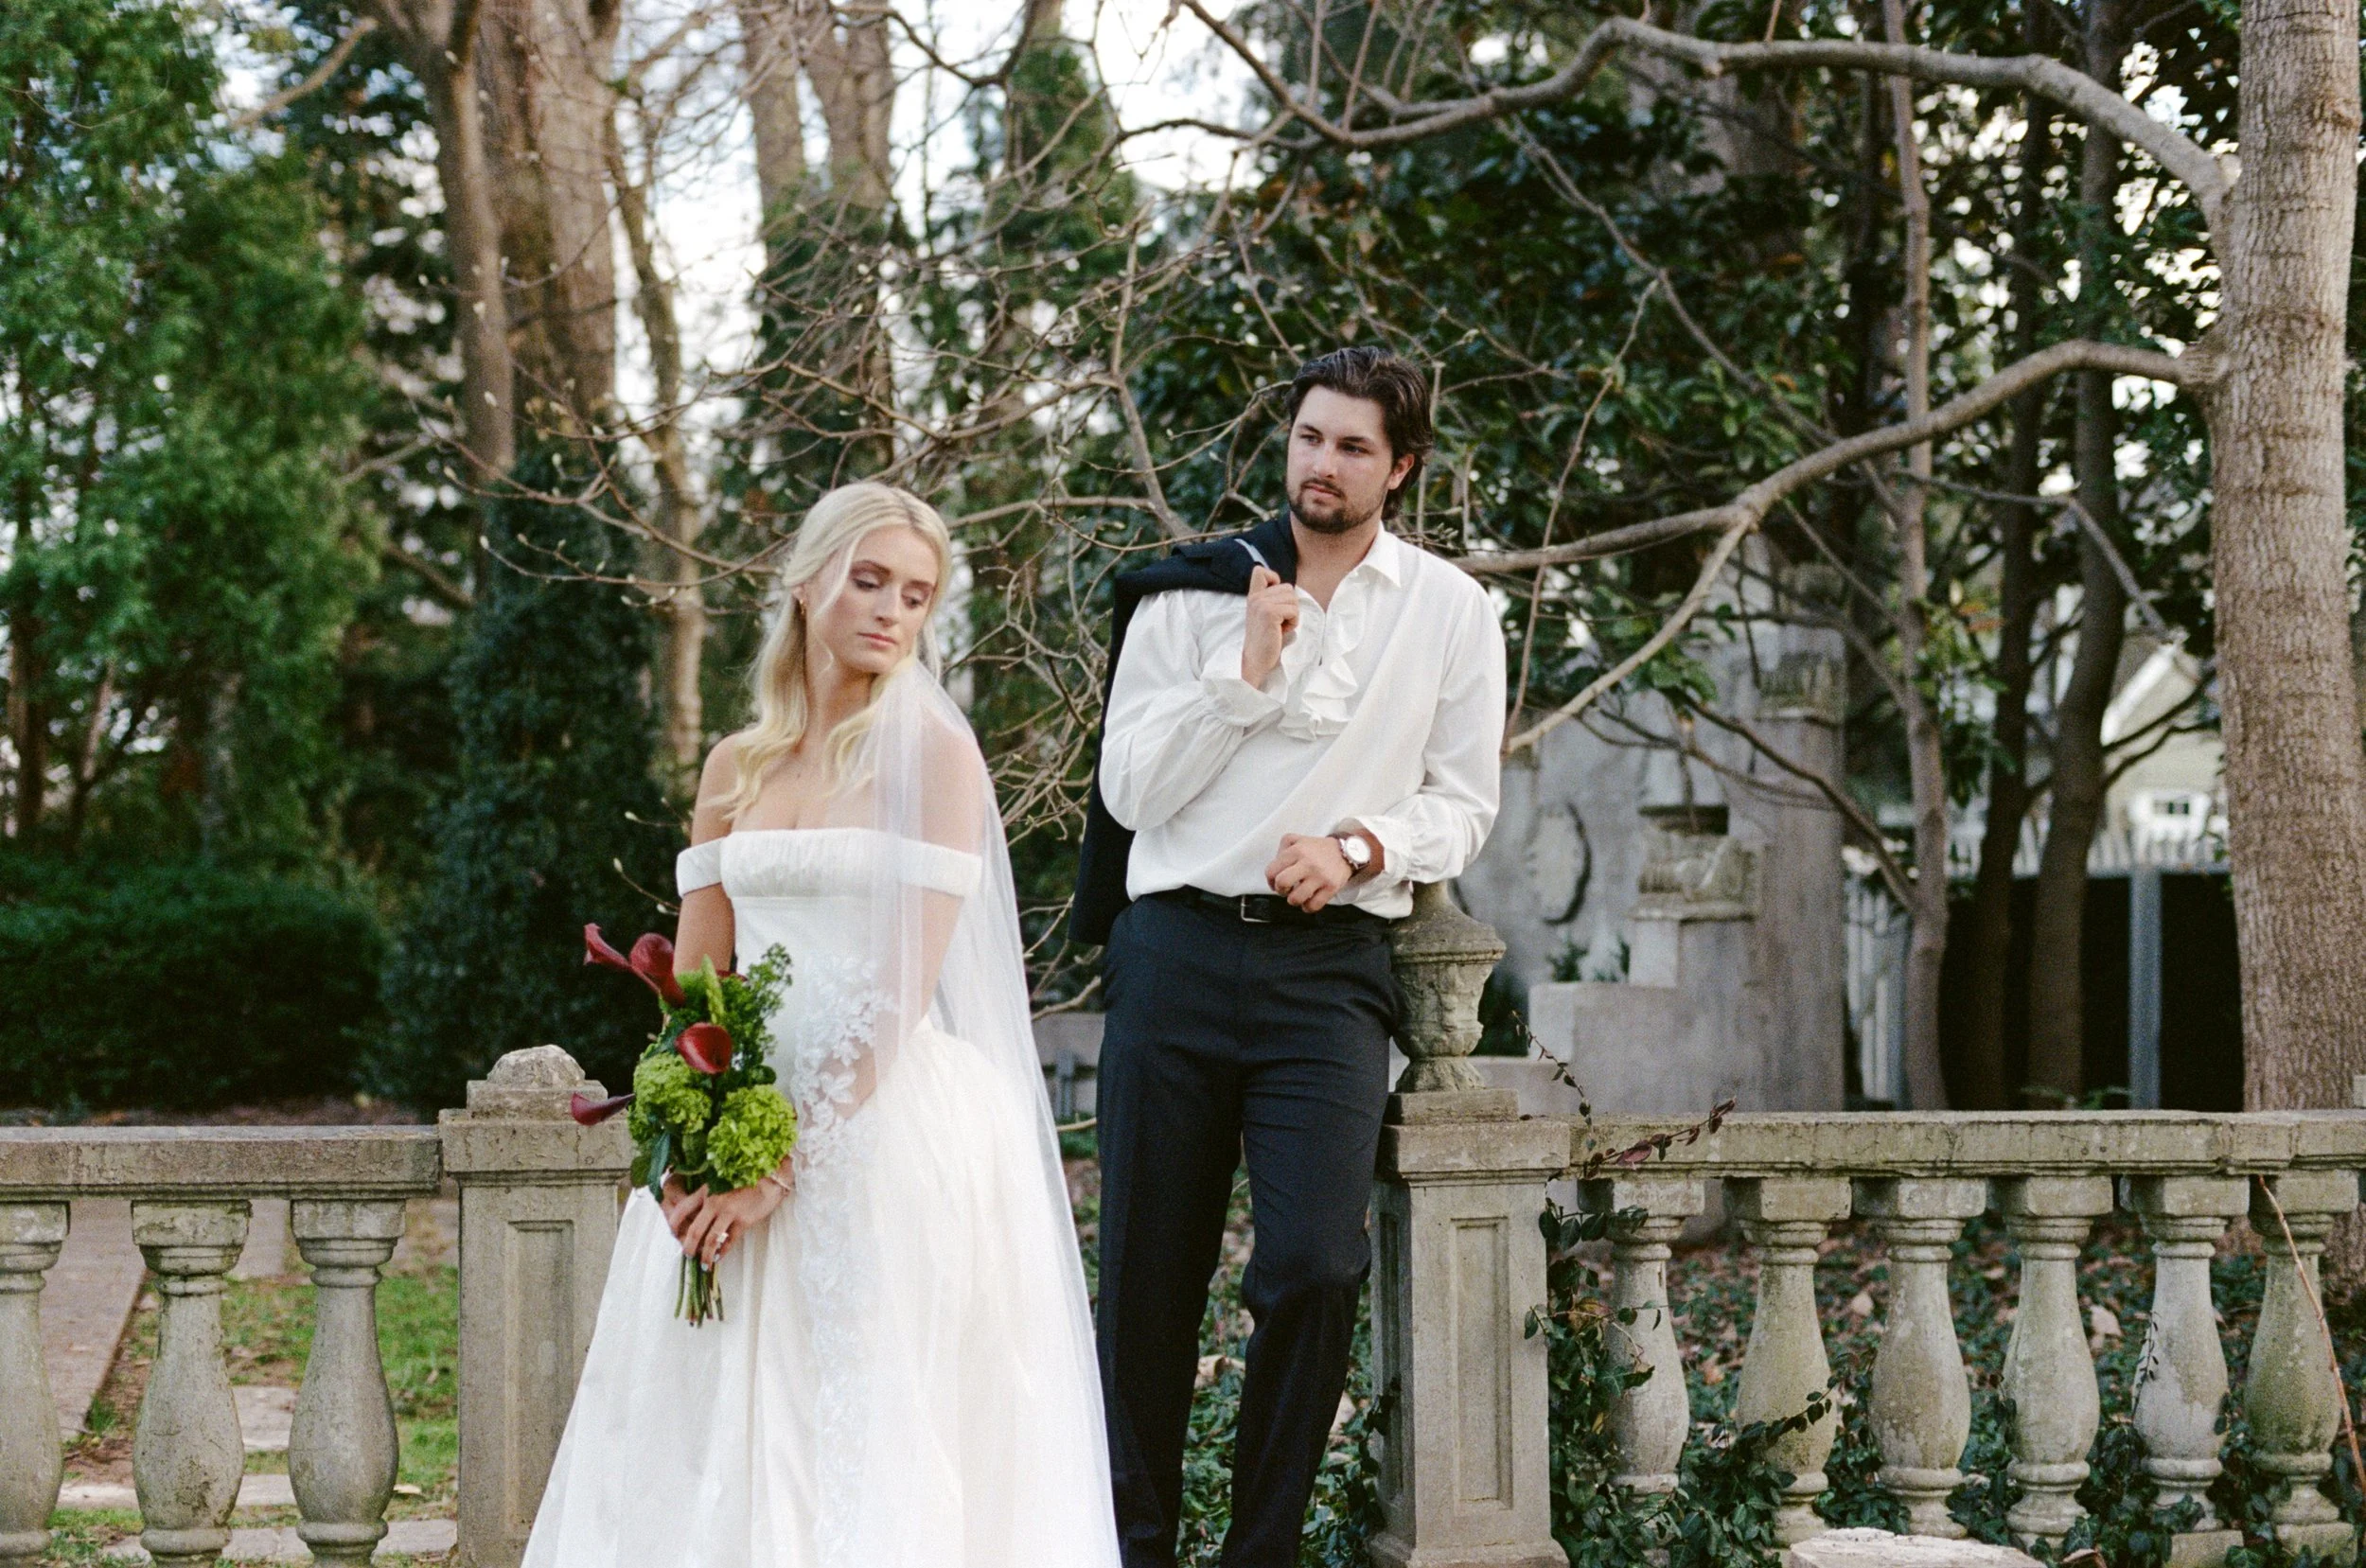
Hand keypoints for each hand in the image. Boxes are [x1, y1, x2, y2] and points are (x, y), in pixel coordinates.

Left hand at [664, 1171, 788, 1267]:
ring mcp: (729, 1212)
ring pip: (711, 1241)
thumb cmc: (744, 1181)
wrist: (770, 1180)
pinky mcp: (743, 1221)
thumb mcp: (720, 1183)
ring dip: (705, 1256)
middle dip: (688, 1247)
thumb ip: (706, 1197)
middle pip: (694, 1231)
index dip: (673, 1225)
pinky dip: (722, 1253)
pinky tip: (719, 1257)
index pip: (681, 1210)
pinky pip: (728, 1242)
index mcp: (706, 1191)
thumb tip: (693, 1218)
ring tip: (703, 1264)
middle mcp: (715, 1202)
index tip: (673, 1234)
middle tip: (687, 1254)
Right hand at [1240, 566, 1299, 689]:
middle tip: (1278, 622)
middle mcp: (1256, 597)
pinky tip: (1282, 631)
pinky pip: (1294, 610)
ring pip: (1293, 599)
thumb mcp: (1264, 614)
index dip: (1273, 579)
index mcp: (1253, 596)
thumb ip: (1272, 599)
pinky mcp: (1270, 613)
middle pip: (1288, 588)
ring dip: (1292, 615)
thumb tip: (1290, 589)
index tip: (1274, 598)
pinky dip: (1293, 623)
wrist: (1255, 659)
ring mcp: (1262, 604)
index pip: (1260, 571)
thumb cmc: (1265, 640)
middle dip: (1290, 606)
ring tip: (1279, 627)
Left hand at [1266, 833, 1351, 910]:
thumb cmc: (1317, 849)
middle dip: (1280, 889)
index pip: (1271, 871)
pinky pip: (1313, 906)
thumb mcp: (1296, 840)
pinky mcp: (1331, 887)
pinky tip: (1308, 900)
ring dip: (1293, 900)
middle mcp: (1307, 863)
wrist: (1345, 851)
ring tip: (1298, 894)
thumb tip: (1274, 872)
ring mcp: (1320, 876)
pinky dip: (1307, 907)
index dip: (1270, 880)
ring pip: (1295, 898)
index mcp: (1296, 851)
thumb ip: (1281, 851)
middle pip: (1282, 883)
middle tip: (1286, 888)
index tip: (1275, 882)